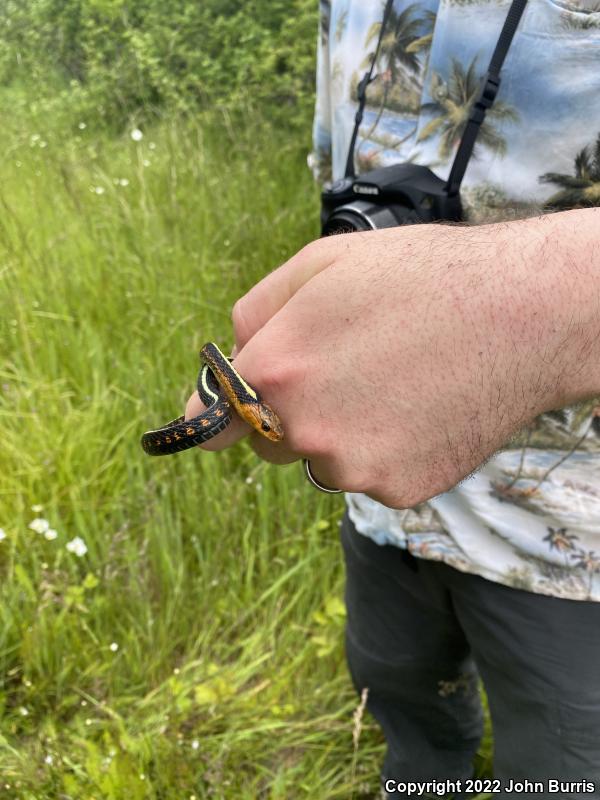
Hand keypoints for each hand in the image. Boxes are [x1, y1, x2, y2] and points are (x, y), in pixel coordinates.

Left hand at [185, 212, 599, 508]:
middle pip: (271, 442)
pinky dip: (388, 450)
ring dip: (343, 433)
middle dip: (290, 415)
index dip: (210, 418)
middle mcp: (306, 432)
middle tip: (345, 370)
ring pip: (325, 461)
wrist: (522, 314)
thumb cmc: (420, 277)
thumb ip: (255, 312)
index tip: (207, 426)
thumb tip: (230, 354)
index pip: (211, 420)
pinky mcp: (401, 490)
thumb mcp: (321, 264)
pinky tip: (422, 407)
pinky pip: (373, 475)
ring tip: (396, 382)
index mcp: (276, 372)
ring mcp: (355, 469)